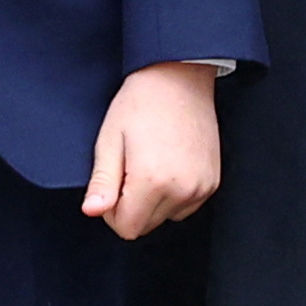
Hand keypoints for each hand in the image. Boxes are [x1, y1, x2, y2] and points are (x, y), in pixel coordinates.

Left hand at [81, 62, 224, 239]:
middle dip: (132, 206)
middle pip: (146, 226)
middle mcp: (182, 189)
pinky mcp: (212, 182)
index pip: (126, 228)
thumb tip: (92, 212)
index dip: (111, 211)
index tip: (112, 183)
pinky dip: (173, 195)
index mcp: (152, 180)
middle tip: (130, 167)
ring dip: (153, 201)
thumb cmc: (140, 103)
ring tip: (150, 163)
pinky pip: (185, 207)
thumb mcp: (110, 140)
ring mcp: (201, 187)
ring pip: (166, 217)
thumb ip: (102, 183)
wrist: (178, 77)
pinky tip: (168, 165)